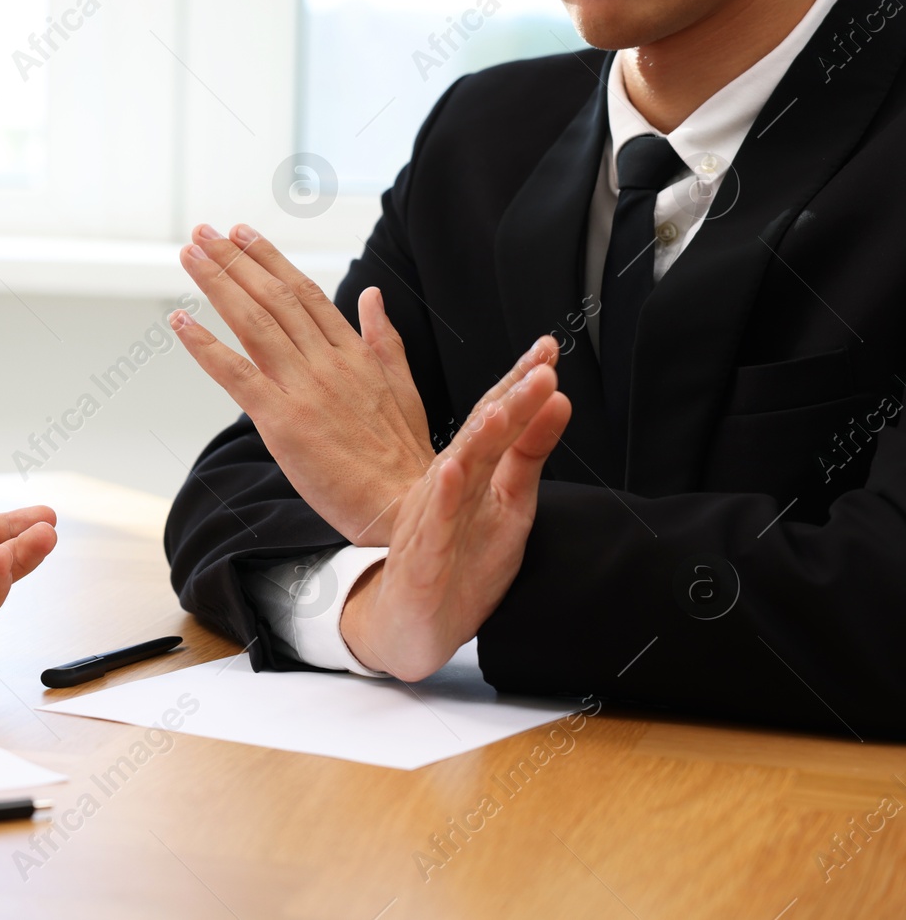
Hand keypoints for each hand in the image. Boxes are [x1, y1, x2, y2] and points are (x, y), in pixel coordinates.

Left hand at [171, 223, 555, 543]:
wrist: (407, 504)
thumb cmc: (404, 457)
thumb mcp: (404, 386)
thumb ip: (383, 337)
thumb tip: (373, 295)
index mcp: (355, 353)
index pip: (304, 293)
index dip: (269, 260)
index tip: (242, 234)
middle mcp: (327, 362)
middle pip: (273, 297)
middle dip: (234, 261)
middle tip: (203, 232)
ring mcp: (304, 388)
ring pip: (253, 323)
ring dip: (218, 285)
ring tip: (189, 254)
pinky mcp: (283, 421)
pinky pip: (236, 374)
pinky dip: (205, 345)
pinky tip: (180, 321)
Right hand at [339, 345, 570, 679]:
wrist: (414, 626)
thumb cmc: (461, 562)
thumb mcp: (510, 505)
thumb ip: (529, 453)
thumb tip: (560, 398)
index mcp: (469, 470)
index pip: (496, 417)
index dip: (521, 382)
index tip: (550, 347)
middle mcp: (446, 485)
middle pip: (480, 436)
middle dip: (511, 402)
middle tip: (542, 370)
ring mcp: (431, 519)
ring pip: (456, 474)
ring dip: (478, 440)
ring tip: (502, 411)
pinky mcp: (421, 560)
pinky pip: (431, 526)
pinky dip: (441, 499)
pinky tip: (451, 472)